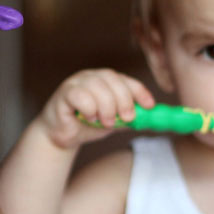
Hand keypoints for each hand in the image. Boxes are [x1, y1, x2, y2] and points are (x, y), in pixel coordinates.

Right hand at [38, 68, 153, 149]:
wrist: (62, 137)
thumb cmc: (87, 125)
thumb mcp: (113, 122)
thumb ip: (129, 118)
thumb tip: (151, 118)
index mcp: (105, 81)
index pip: (125, 80)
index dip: (139, 91)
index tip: (149, 106)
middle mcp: (91, 76)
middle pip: (112, 79)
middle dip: (124, 100)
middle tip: (127, 118)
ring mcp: (76, 82)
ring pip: (97, 86)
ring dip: (107, 107)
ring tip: (106, 122)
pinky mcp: (64, 93)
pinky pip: (80, 95)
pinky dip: (89, 108)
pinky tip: (89, 118)